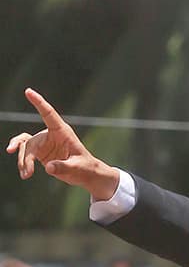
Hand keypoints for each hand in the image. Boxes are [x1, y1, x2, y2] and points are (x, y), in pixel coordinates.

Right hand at [5, 88, 119, 199]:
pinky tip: (24, 173)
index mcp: (63, 132)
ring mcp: (45, 143)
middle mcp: (51, 135)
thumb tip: (48, 167)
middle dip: (26, 156)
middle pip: (31, 141)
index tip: (28, 91)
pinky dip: (23, 162)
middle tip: (27, 171)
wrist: (87, 175)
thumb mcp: (77, 167)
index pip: (49, 114)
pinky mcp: (41, 152)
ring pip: (26, 148)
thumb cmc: (86, 168)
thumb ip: (63, 167)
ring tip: (26, 175)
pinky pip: (26, 153)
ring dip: (23, 161)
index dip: (39, 103)